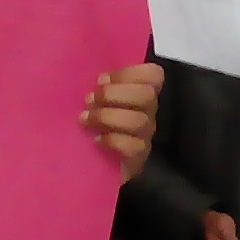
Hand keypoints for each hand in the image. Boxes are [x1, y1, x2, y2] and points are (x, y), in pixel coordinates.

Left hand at [84, 63, 163, 183]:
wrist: (90, 165)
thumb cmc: (91, 125)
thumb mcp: (94, 100)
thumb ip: (99, 86)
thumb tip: (98, 78)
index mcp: (140, 92)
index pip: (154, 75)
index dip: (129, 73)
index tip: (102, 79)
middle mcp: (148, 112)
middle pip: (147, 95)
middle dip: (114, 93)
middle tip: (89, 99)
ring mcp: (145, 135)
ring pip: (139, 121)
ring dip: (107, 117)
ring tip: (85, 119)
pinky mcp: (139, 158)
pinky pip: (133, 146)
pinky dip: (112, 141)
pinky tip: (96, 141)